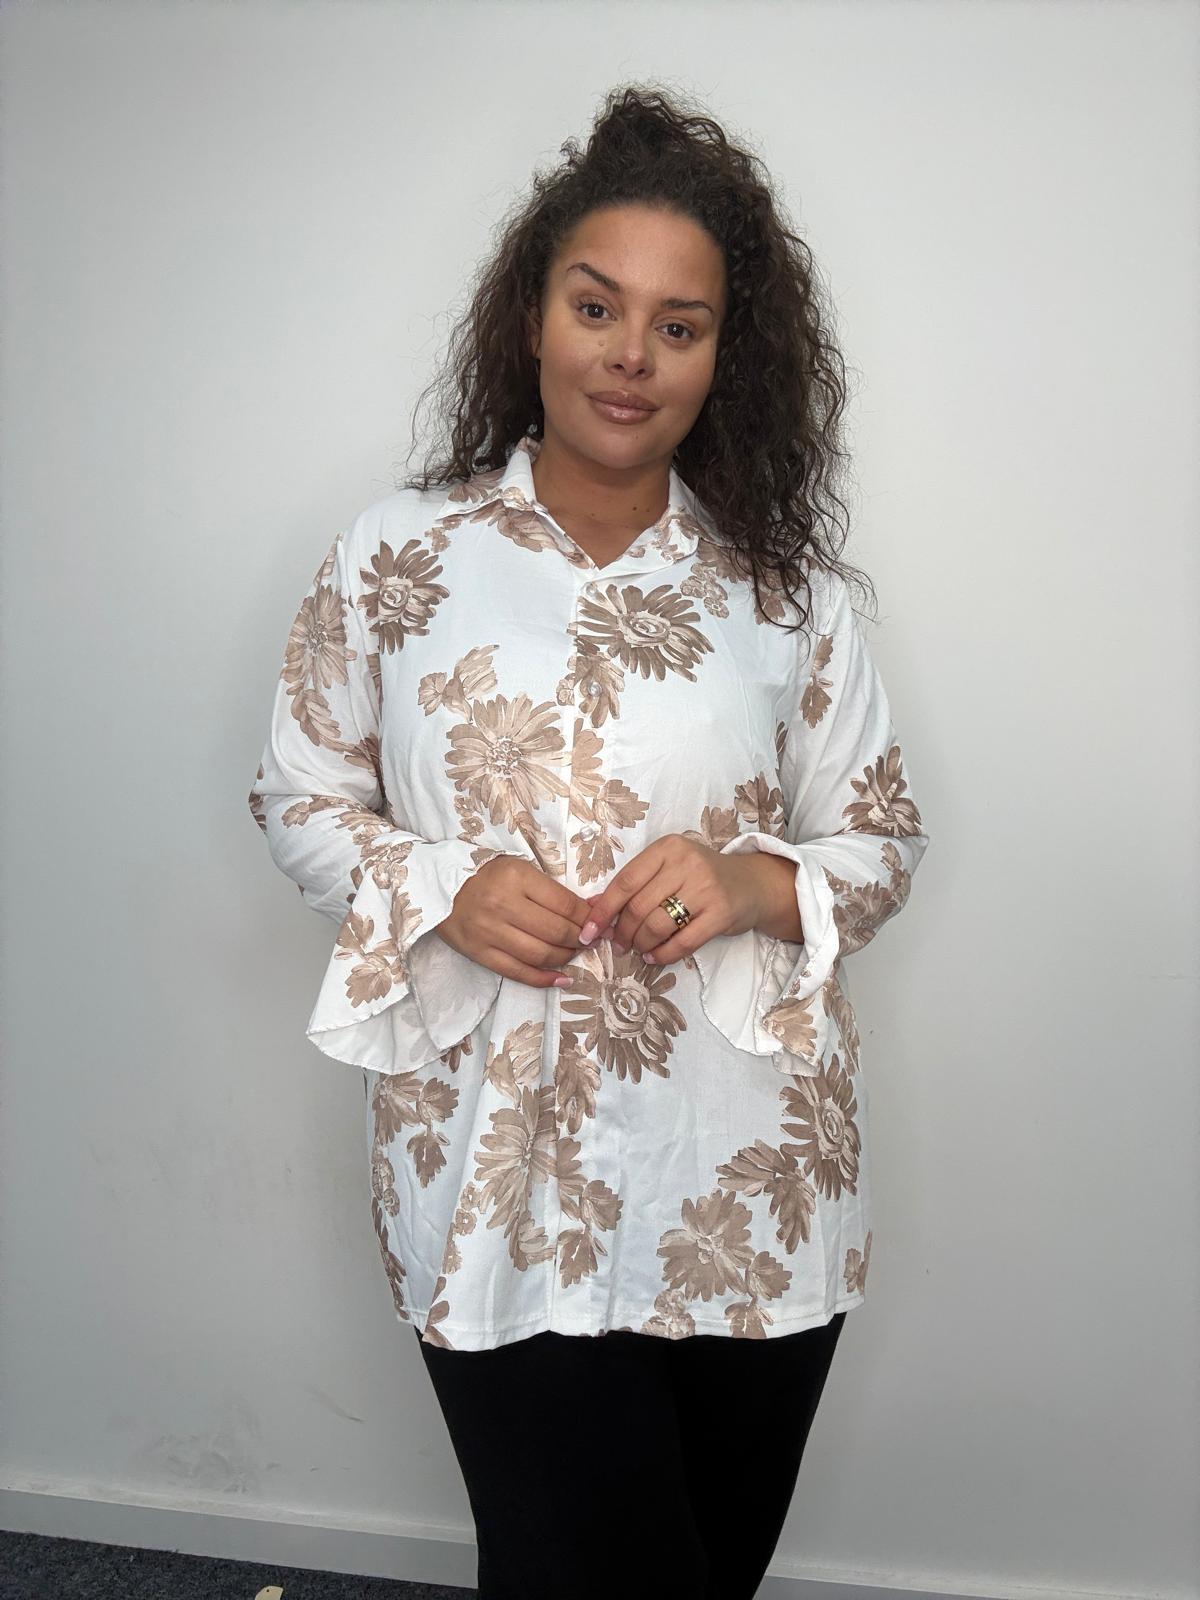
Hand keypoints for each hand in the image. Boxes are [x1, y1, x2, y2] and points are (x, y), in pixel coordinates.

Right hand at [435, 856, 596, 987]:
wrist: (437, 885)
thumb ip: (552, 891)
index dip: (588, 918)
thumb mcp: (519, 870)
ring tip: (573, 954)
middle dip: (581, 939)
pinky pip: (517, 972)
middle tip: (590, 940)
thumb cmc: (485, 875)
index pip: (565, 904)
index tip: (599, 924)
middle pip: (556, 931)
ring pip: (540, 954)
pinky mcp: (479, 953)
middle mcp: (503, 905)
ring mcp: (489, 932)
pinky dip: (544, 979)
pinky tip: (561, 979)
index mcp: (517, 877)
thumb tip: (592, 910)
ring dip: (565, 958)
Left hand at [577, 835, 762, 967]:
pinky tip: (654, 956)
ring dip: (641, 943)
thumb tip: (592, 906)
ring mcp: (706, 887)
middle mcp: (687, 863)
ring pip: (657, 925)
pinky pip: (682, 942)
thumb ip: (635, 883)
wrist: (752, 884)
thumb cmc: (701, 877)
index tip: (589, 930)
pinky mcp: (721, 913)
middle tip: (619, 944)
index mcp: (668, 848)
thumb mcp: (668, 869)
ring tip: (638, 949)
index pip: (625, 881)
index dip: (603, 910)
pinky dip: (662, 954)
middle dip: (622, 932)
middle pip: (638, 906)